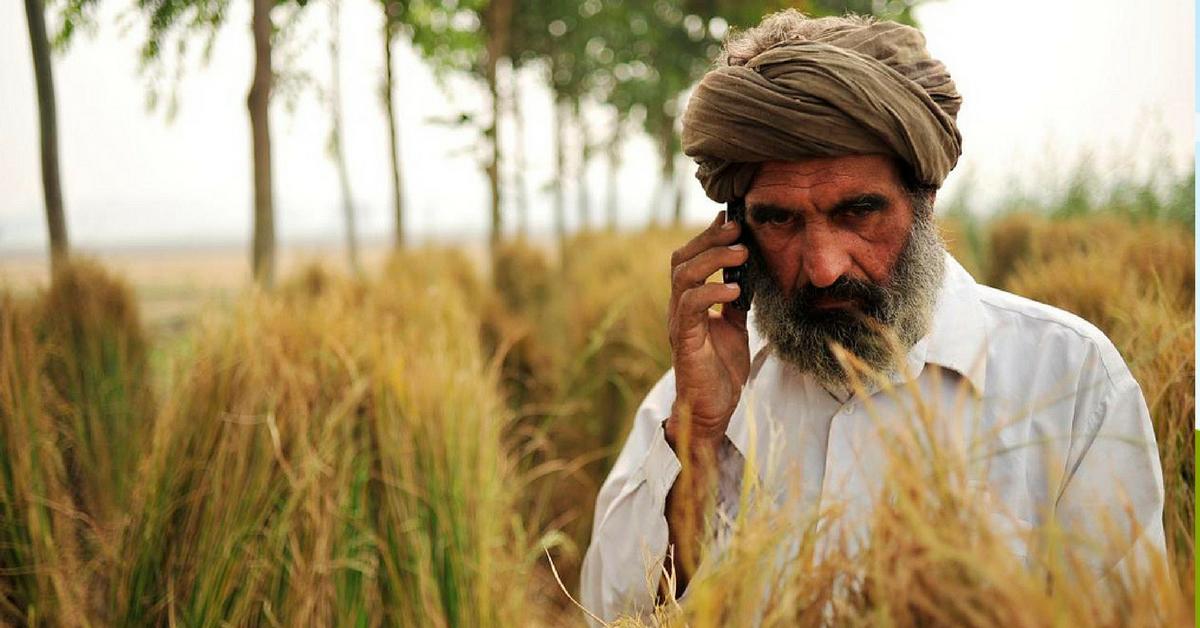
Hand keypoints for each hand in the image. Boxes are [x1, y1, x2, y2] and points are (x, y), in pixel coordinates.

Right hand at [665, 210, 751, 450]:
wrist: (711, 409)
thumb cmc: (720, 370)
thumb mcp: (735, 328)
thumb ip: (735, 302)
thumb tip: (747, 275)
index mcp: (690, 302)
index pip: (690, 259)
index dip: (708, 236)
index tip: (732, 219)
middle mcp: (679, 308)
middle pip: (681, 259)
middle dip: (709, 239)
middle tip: (737, 228)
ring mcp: (679, 323)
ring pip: (683, 276)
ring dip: (713, 260)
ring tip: (740, 254)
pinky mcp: (685, 340)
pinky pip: (690, 306)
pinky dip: (711, 292)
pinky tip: (733, 289)